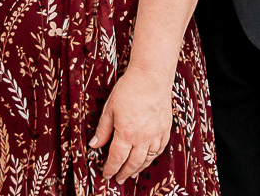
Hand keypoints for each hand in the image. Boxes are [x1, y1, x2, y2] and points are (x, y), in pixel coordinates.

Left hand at [90, 67, 173, 183]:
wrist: (151, 78)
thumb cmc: (128, 90)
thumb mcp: (110, 109)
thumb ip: (103, 129)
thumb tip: (94, 145)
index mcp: (126, 133)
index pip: (116, 158)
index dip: (110, 168)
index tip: (106, 175)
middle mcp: (142, 138)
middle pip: (132, 163)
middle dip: (124, 173)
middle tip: (119, 180)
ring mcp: (156, 135)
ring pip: (147, 159)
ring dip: (138, 168)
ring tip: (131, 173)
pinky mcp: (165, 129)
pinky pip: (160, 149)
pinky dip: (153, 157)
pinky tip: (148, 158)